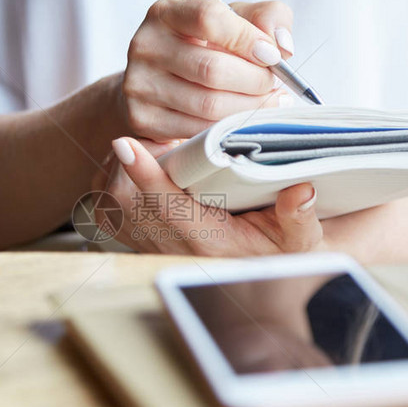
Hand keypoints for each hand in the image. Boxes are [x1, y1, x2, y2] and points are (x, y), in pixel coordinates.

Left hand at [93, 137, 325, 256]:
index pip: (168, 208)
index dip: (145, 174)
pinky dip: (109, 183)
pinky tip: (129, 169)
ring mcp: (152, 246)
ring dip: (116, 170)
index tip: (127, 143)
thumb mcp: (298, 237)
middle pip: (126, 201)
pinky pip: (106, 211)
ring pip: (110, 203)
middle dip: (125, 163)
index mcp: (208, 241)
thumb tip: (301, 191)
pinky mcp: (140, 242)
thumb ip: (299, 216)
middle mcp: (173, 246)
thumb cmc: (277, 247)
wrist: (258, 268)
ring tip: (143, 149)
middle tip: (147, 138)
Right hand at [120, 0, 295, 141]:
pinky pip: (198, 130)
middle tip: (274, 86)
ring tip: (265, 103)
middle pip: (211, 69)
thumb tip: (282, 45)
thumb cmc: (201, 48)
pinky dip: (228, 129)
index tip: (272, 55)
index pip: (209, 18)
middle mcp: (146, 45)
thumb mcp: (232, 21)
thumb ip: (265, 18)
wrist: (156, 85)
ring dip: (247, 108)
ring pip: (209, 105)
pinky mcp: (143, 119)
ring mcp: (140, 85)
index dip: (247, 38)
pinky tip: (242, 121)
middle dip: (255, 81)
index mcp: (166, 12)